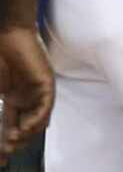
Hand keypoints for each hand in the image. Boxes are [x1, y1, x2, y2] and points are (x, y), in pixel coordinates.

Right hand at [0, 27, 53, 162]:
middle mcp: (28, 97)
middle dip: (17, 141)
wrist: (8, 37)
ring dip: (28, 133)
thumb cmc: (0, 59)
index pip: (13, 126)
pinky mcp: (47, 83)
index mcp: (15, 99)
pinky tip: (25, 127)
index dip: (7, 142)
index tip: (2, 158)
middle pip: (27, 126)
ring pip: (39, 120)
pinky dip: (37, 119)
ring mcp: (38, 90)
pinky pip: (46, 106)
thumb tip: (7, 130)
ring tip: (14, 139)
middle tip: (7, 150)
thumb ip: (5, 111)